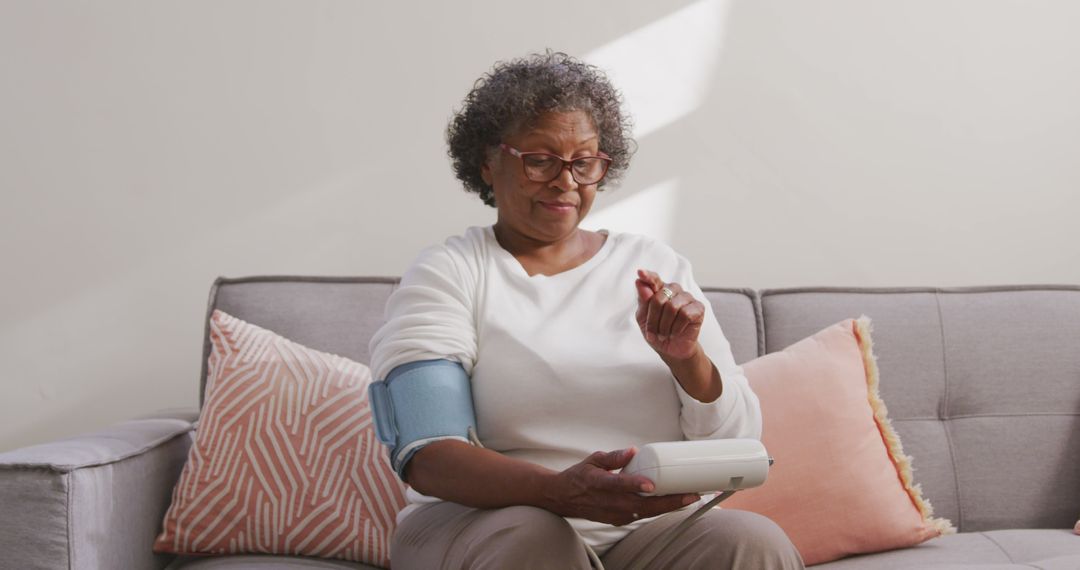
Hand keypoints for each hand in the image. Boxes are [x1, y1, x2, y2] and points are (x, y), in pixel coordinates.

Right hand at [543, 447, 700, 525]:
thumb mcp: (594, 460)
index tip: (651, 485)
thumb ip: (614, 456)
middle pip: (641, 505)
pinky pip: (643, 516)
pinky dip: (660, 510)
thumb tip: (633, 450)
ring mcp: (614, 514)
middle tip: (691, 494)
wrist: (565, 498)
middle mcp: (608, 502)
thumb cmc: (582, 476)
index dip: (634, 485)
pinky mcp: (620, 520)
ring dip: (669, 507)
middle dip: (668, 501)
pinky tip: (675, 502)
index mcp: (598, 483)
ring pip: (646, 513)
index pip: (618, 485)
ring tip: (690, 497)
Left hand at [635, 269, 706, 359]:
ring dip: (664, 326)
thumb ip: (643, 300)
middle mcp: (674, 290)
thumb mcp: (643, 318)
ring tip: (664, 334)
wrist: (671, 349)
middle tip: (653, 333)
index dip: (648, 276)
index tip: (640, 273)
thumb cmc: (657, 332)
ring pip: (672, 307)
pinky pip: (684, 314)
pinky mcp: (698, 307)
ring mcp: (687, 297)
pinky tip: (676, 332)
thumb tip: (640, 282)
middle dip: (653, 319)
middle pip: (659, 299)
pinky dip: (676, 328)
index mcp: (659, 289)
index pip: (653, 279)